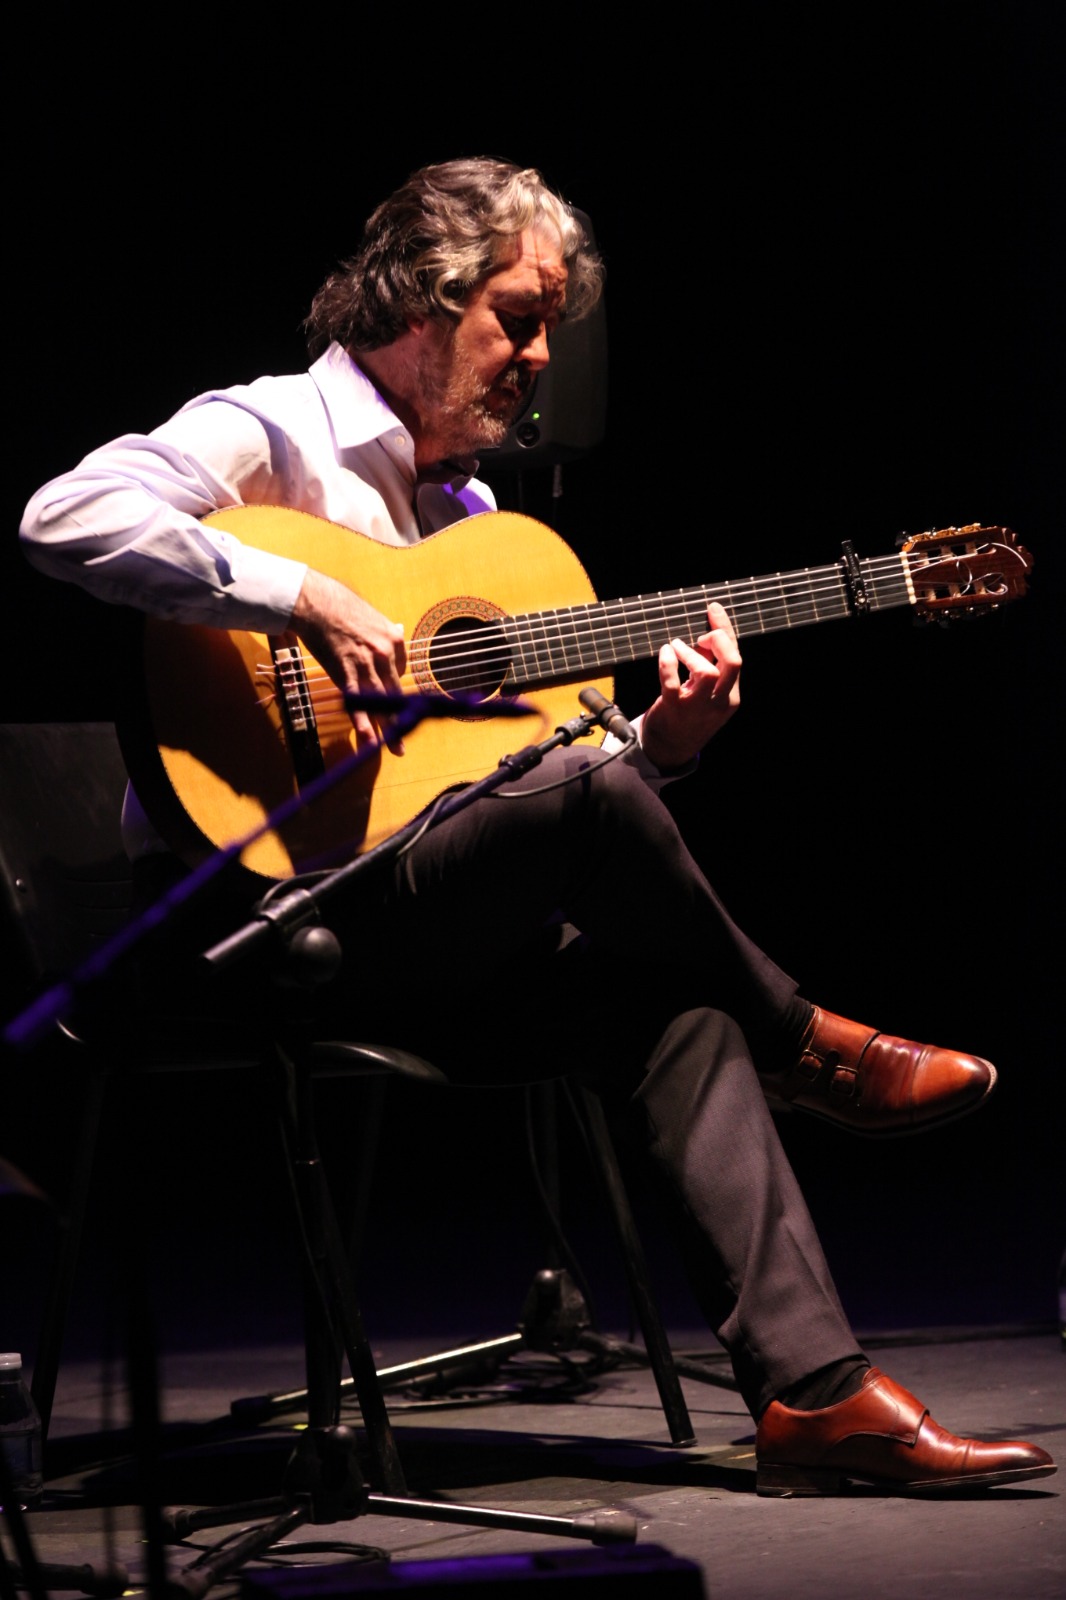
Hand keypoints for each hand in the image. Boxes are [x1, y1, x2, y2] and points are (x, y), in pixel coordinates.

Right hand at [291, 567, 407, 751]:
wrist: (313, 601)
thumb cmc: (337, 605)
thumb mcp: (370, 615)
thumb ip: (384, 629)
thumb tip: (397, 631)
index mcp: (393, 638)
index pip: (398, 670)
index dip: (390, 683)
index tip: (385, 693)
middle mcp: (385, 653)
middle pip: (394, 692)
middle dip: (401, 718)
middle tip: (405, 738)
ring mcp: (367, 664)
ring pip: (380, 702)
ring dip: (388, 729)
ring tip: (395, 748)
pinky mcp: (346, 672)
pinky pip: (358, 703)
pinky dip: (364, 724)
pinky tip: (370, 741)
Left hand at [640, 602, 741, 769]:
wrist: (671, 747)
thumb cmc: (689, 713)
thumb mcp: (707, 692)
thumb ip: (711, 666)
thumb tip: (707, 633)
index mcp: (731, 696)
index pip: (736, 656)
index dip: (725, 629)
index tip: (713, 609)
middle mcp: (719, 702)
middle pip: (732, 663)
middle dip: (719, 639)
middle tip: (701, 636)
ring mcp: (697, 707)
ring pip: (705, 672)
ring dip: (690, 653)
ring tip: (677, 646)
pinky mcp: (673, 710)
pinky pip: (671, 683)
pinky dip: (668, 662)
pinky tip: (666, 652)